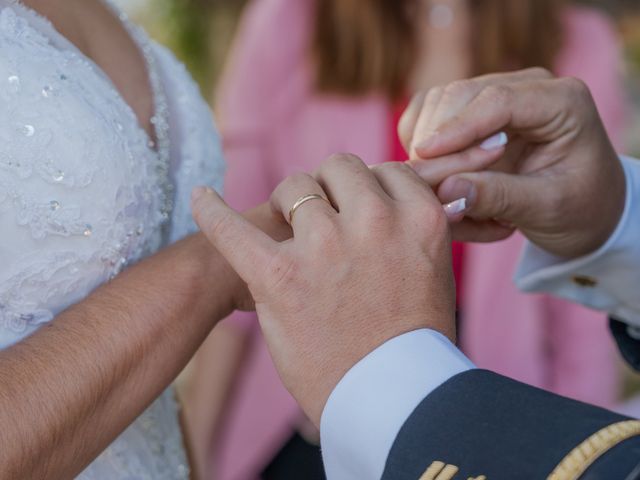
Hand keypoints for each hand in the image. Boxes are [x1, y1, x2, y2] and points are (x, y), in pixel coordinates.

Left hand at [192, 155, 455, 425]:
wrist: (391, 401)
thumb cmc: (414, 340)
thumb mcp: (436, 271)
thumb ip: (412, 229)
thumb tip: (387, 197)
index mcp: (420, 219)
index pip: (389, 170)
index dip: (372, 186)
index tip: (360, 202)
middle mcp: (375, 222)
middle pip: (341, 168)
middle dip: (331, 187)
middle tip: (324, 213)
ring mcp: (324, 246)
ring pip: (296, 186)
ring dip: (290, 200)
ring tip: (286, 226)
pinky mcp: (278, 276)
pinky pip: (232, 229)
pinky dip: (212, 211)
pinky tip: (201, 198)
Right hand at [399, 68, 625, 257]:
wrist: (584, 206)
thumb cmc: (577, 208)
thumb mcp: (547, 209)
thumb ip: (500, 198)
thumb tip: (447, 191)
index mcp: (563, 101)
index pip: (498, 100)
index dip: (457, 127)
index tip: (424, 155)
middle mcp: (529, 86)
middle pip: (460, 94)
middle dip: (435, 136)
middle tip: (424, 181)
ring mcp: (499, 92)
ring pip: (440, 100)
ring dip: (424, 139)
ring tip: (432, 182)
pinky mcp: (474, 107)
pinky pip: (431, 111)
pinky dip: (419, 137)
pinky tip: (431, 167)